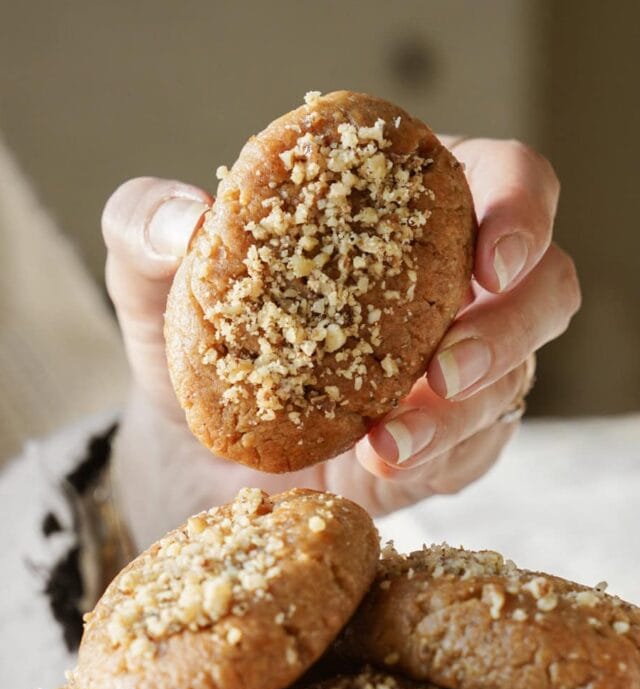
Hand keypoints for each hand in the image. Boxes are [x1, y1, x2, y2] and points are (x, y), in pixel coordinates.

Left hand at [103, 138, 579, 546]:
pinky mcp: (450, 438)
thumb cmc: (193, 337)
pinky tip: (382, 459)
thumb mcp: (153, 276)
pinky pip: (477, 446)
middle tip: (444, 366)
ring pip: (515, 378)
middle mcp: (453, 286)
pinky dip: (438, 454)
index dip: (520, 213)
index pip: (508, 183)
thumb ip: (148, 225)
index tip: (486, 259)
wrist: (194, 442)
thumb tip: (182, 220)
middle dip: (509, 327)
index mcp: (410, 211)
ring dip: (461, 410)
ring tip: (387, 438)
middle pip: (544, 288)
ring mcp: (462, 367)